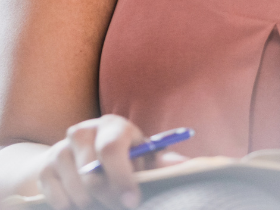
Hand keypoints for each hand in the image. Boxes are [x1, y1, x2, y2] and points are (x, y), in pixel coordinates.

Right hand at [37, 114, 182, 209]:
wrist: (77, 155)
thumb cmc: (120, 156)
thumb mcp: (141, 155)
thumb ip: (160, 161)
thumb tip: (185, 165)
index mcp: (113, 126)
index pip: (112, 149)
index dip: (122, 178)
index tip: (132, 202)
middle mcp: (84, 131)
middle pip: (92, 174)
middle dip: (108, 197)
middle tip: (118, 205)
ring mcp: (61, 148)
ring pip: (77, 190)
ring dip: (91, 203)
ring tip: (100, 200)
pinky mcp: (45, 167)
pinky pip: (58, 198)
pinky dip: (70, 205)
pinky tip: (79, 200)